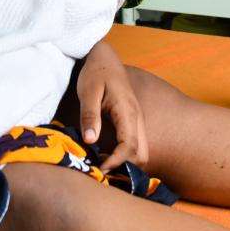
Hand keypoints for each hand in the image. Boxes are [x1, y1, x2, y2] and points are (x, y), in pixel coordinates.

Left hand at [77, 42, 148, 172]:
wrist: (104, 58)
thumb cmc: (95, 73)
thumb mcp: (88, 92)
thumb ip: (90, 116)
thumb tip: (91, 140)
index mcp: (127, 112)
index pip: (129, 146)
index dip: (116, 162)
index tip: (99, 169)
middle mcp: (136, 119)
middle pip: (141, 154)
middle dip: (125, 168)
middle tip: (102, 172)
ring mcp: (136, 121)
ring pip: (140, 152)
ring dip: (125, 163)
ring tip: (101, 166)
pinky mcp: (131, 122)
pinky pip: (134, 145)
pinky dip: (124, 156)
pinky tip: (105, 156)